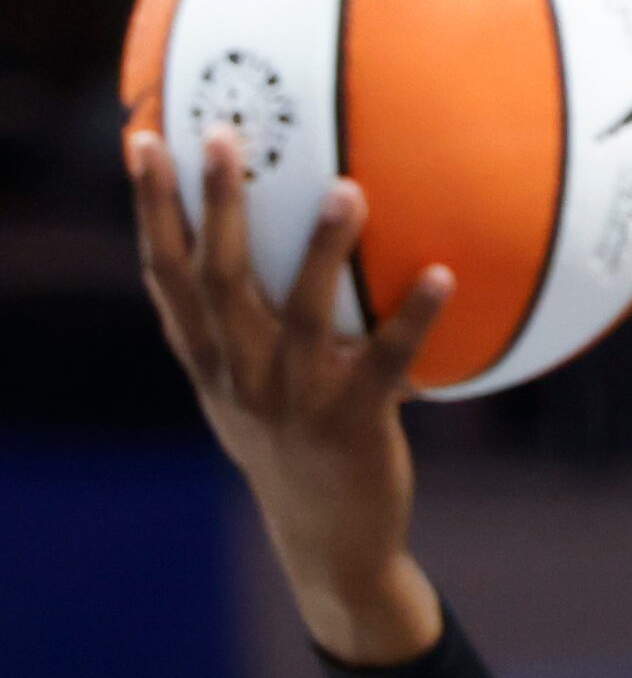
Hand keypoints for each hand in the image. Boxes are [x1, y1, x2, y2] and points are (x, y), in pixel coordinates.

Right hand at [130, 127, 449, 662]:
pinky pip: (387, 363)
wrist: (330, 542)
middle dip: (217, 205)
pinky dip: (414, 319)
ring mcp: (294, 402)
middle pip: (216, 279)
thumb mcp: (245, 392)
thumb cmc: (293, 449)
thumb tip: (242, 251)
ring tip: (347, 189)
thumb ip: (236, 331)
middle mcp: (239, 376)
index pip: (165, 273)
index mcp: (209, 361)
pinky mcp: (354, 425)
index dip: (150, 209)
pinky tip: (443, 276)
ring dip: (322, 250)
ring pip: (301, 315)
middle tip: (225, 135)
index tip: (143, 141)